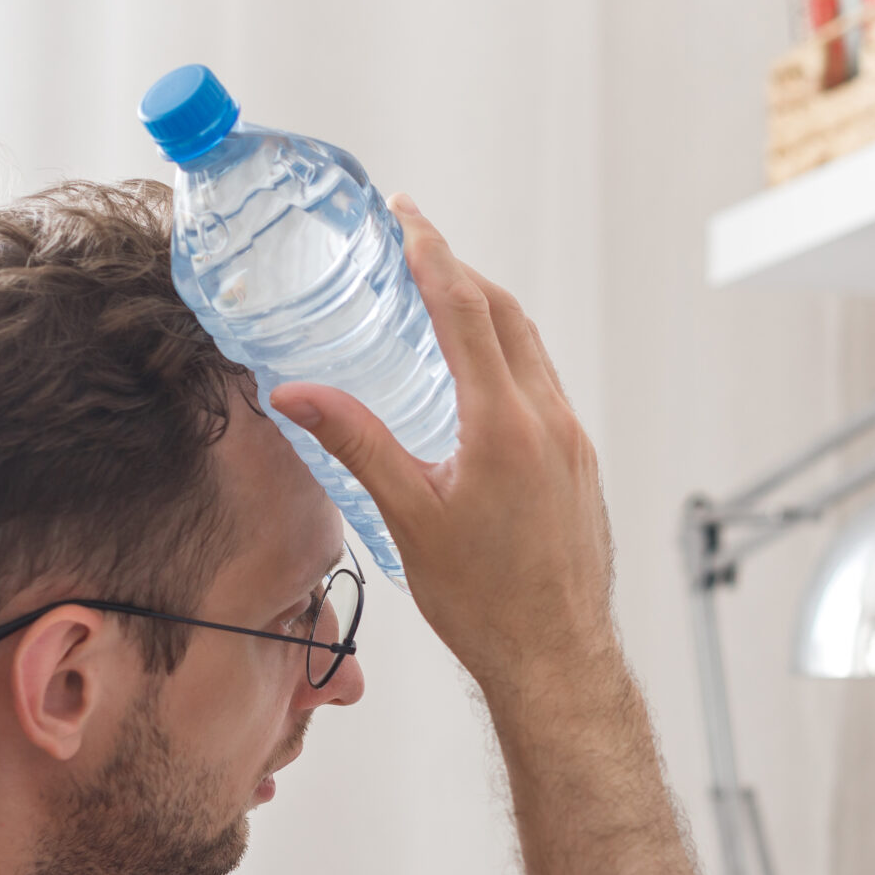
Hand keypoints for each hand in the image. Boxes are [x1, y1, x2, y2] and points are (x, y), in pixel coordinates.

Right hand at [270, 198, 615, 696]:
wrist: (556, 658)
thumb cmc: (485, 603)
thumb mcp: (408, 517)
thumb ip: (355, 444)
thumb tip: (294, 395)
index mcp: (504, 424)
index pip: (465, 309)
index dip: (431, 252)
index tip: (405, 215)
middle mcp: (549, 421)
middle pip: (504, 314)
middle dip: (457, 270)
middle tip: (414, 243)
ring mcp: (573, 440)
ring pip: (530, 348)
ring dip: (487, 311)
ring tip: (441, 296)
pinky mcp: (580, 464)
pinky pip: (544, 385)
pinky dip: (509, 355)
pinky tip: (479, 374)